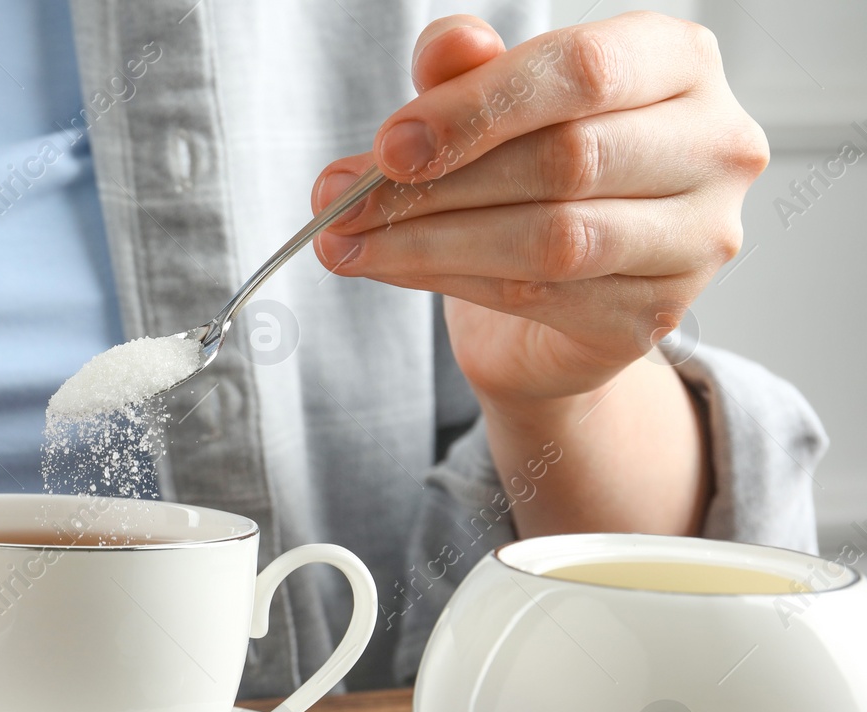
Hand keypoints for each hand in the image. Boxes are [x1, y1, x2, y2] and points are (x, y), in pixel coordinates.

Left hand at [310, 12, 766, 406]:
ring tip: (348, 240)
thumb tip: (445, 52)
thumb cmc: (534, 179)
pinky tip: (391, 268)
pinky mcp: (658, 315)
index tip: (389, 145)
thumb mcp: (494, 111)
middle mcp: (713, 145)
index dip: (475, 108)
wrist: (559, 303)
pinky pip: (541, 297)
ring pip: (551, 237)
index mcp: (679, 63)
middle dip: (435, 184)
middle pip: (563, 159)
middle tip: (342, 199)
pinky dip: (451, 281)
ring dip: (429, 241)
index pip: (582, 70)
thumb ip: (470, 73)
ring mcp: (697, 238)